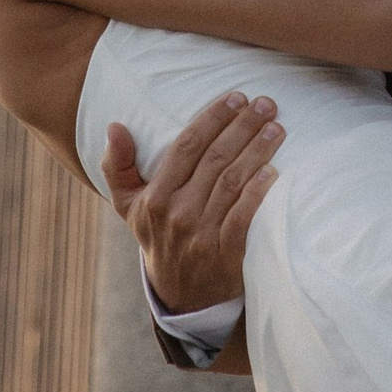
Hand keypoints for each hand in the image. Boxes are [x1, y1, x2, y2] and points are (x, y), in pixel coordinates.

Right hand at [103, 90, 282, 306]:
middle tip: (265, 103)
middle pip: (215, 159)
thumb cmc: (157, 235)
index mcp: (154, 197)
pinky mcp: (225, 253)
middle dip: (243, 126)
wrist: (181, 295)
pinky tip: (273, 171)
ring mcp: (201, 234)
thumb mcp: (127, 205)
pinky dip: (258, 192)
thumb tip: (115, 126)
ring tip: (276, 127)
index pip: (186, 146)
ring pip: (233, 182)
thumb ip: (117, 165)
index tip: (236, 97)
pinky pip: (243, 216)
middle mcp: (177, 213)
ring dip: (257, 151)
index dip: (212, 118)